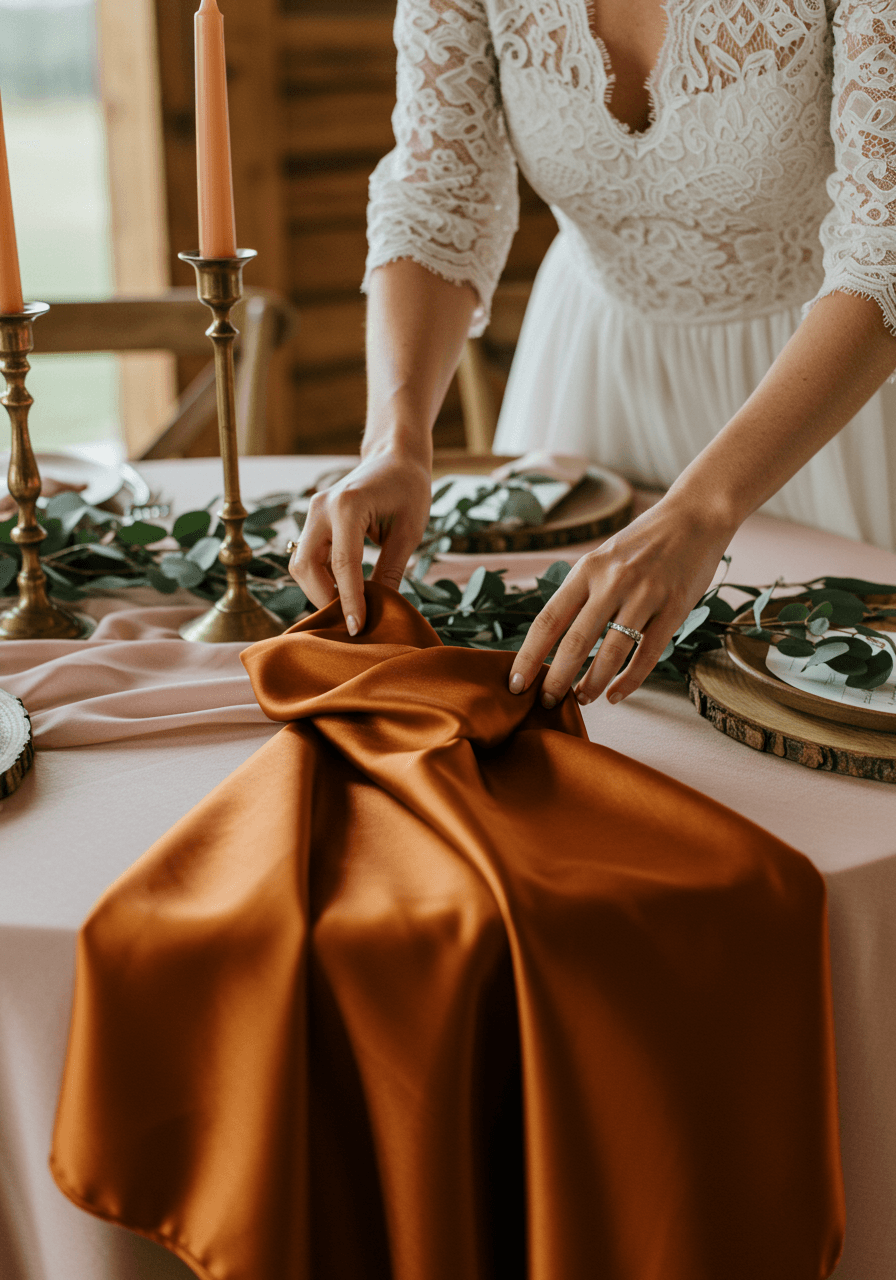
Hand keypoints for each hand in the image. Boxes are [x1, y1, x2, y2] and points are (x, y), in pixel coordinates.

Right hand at [290, 443, 431, 633]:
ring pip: (300, 564)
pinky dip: (321, 577)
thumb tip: (382, 610)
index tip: (356, 629)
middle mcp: (321, 507)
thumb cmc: (409, 490)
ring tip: (349, 606)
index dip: (348, 601)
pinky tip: (344, 590)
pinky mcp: (313, 519)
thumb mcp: (409, 531)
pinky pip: (307, 556)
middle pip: (306, 567)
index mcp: (348, 505)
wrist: (395, 458)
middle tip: (351, 620)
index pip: (342, 564)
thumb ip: (391, 570)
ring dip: (319, 590)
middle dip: (324, 598)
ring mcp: (312, 512)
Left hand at [508, 495, 734, 707]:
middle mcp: (612, 582)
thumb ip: (580, 590)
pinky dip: (629, 681)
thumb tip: (552, 635)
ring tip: (581, 700)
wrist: (694, 517)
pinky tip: (615, 694)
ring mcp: (645, 595)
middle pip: (575, 642)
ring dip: (592, 684)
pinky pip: (648, 654)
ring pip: (611, 653)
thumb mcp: (602, 557)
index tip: (515, 682)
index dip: (529, 656)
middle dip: (556, 679)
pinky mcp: (674, 608)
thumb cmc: (642, 542)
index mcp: (587, 570)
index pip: (548, 620)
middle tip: (545, 703)